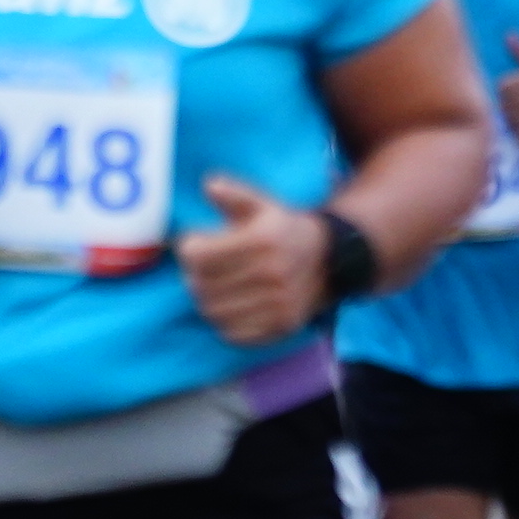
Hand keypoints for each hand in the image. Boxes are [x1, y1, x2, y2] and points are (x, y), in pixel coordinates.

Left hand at [180, 172, 331, 344]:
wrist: (330, 261)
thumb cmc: (283, 231)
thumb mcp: (262, 204)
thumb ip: (234, 194)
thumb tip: (209, 185)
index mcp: (264, 240)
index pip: (199, 256)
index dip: (188, 249)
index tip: (192, 244)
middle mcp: (273, 273)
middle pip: (202, 286)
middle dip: (193, 276)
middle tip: (200, 268)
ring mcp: (279, 303)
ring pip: (213, 311)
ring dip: (207, 299)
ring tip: (215, 286)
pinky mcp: (281, 326)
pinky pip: (232, 333)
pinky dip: (224, 321)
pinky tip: (231, 304)